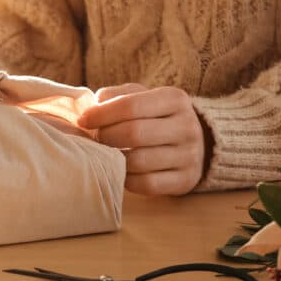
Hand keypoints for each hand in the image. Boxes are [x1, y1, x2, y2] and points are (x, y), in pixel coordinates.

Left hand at [77, 84, 209, 195]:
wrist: (197, 143)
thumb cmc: (156, 117)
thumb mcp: (142, 97)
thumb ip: (117, 96)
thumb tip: (93, 107)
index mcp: (175, 99)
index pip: (131, 106)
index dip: (101, 114)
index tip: (83, 121)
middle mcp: (186, 126)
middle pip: (134, 133)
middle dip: (106, 137)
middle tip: (95, 139)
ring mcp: (189, 155)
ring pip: (139, 161)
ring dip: (114, 159)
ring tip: (106, 154)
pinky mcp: (186, 180)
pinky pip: (147, 184)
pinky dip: (127, 179)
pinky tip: (121, 170)